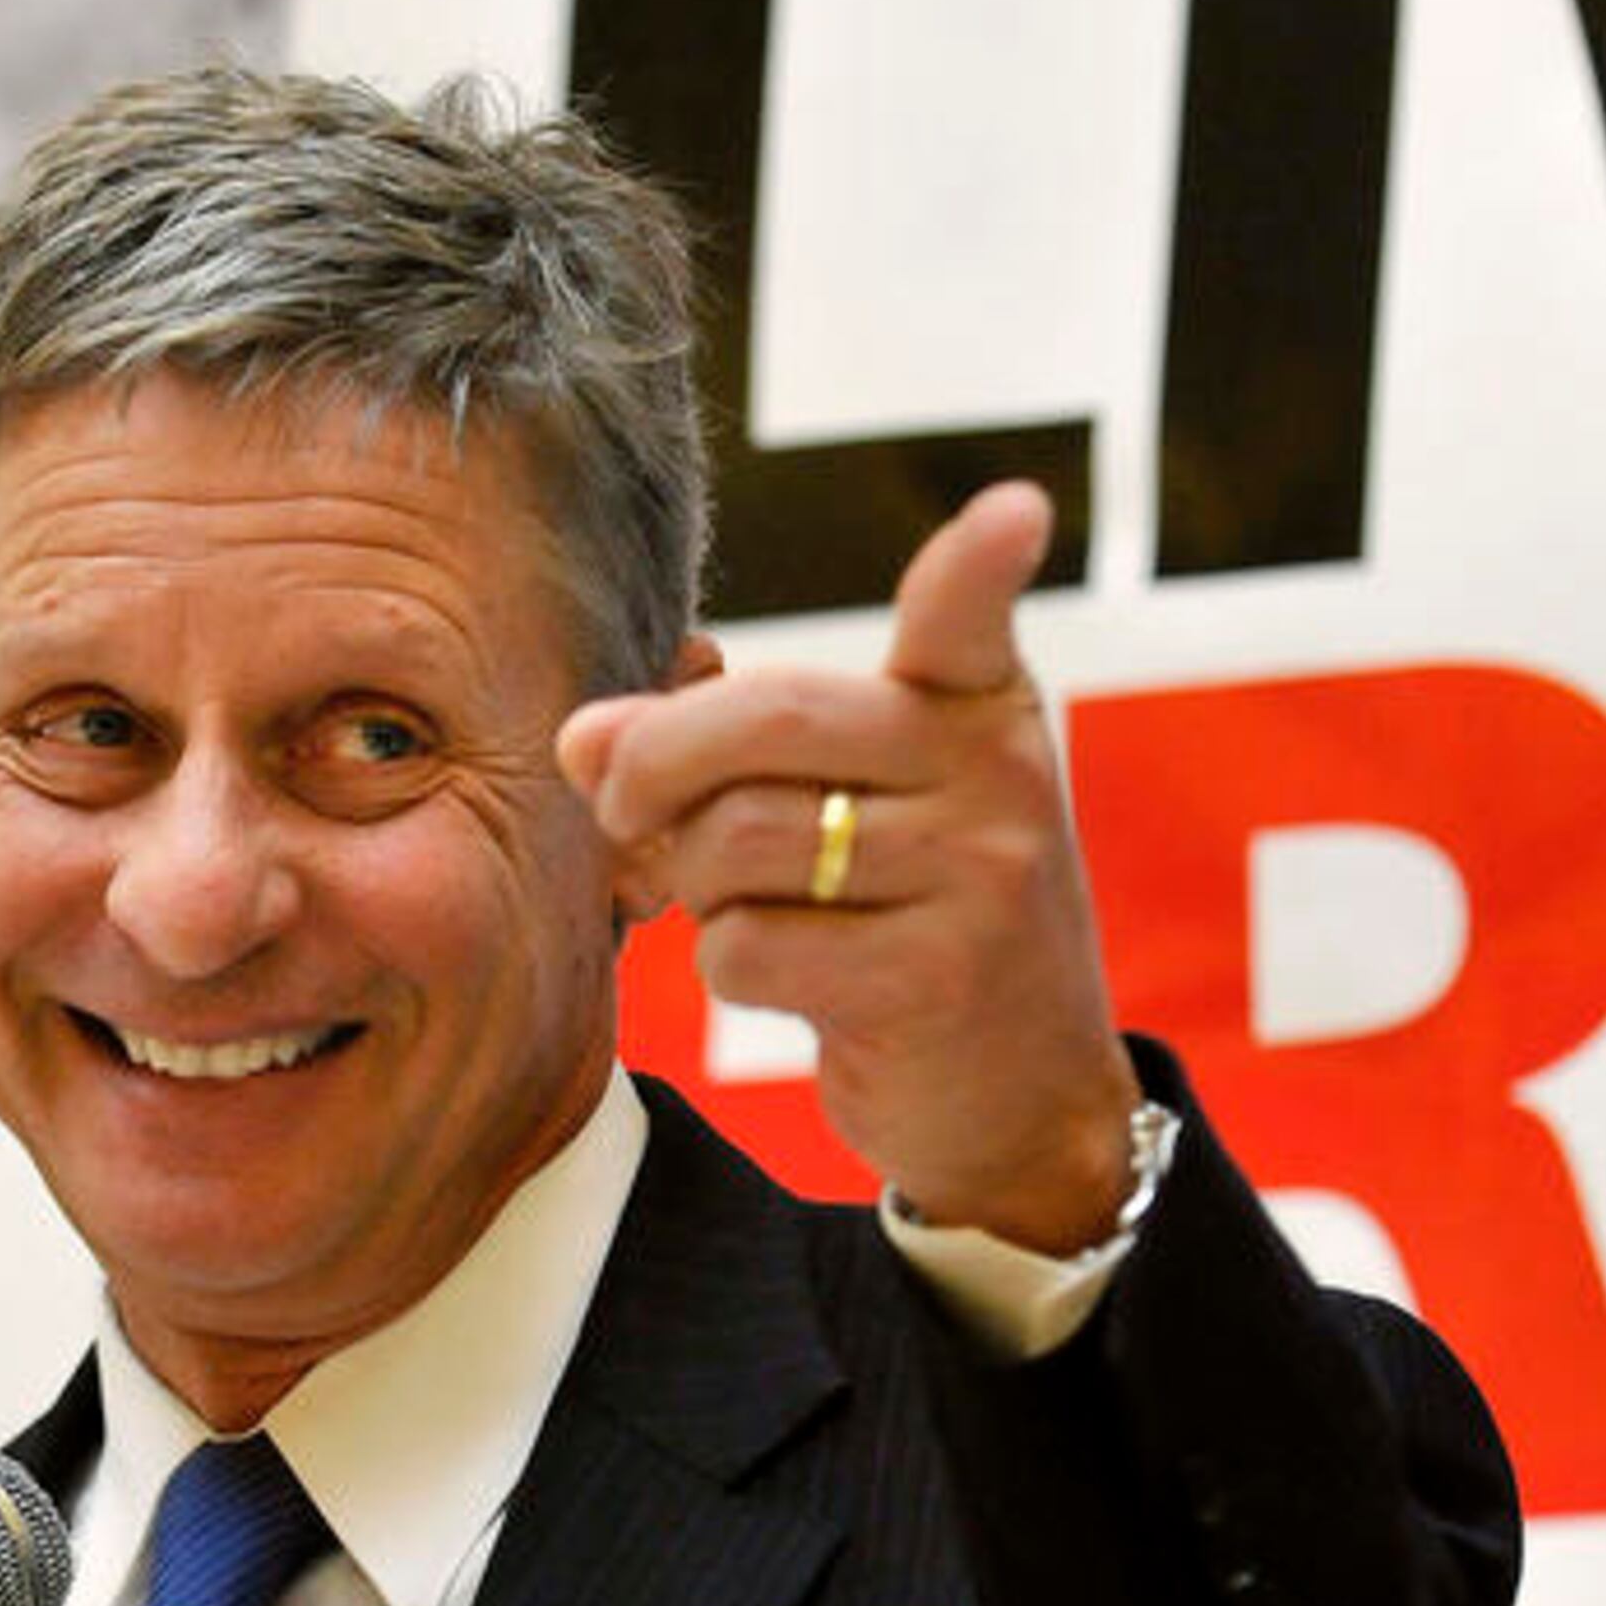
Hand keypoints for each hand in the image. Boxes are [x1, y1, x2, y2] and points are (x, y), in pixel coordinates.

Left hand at [557, 482, 1143, 1252]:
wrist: (1024, 1095)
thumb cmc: (911, 921)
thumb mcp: (855, 812)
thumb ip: (725, 753)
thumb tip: (580, 737)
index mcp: (978, 710)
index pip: (969, 617)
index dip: (980, 560)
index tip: (1011, 510)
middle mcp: (994, 775)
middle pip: (767, 722)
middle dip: (653, 763)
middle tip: (620, 807)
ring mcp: (976, 877)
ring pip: (733, 844)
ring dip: (696, 886)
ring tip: (746, 904)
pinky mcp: (933, 979)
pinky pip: (745, 950)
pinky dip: (729, 965)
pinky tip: (793, 977)